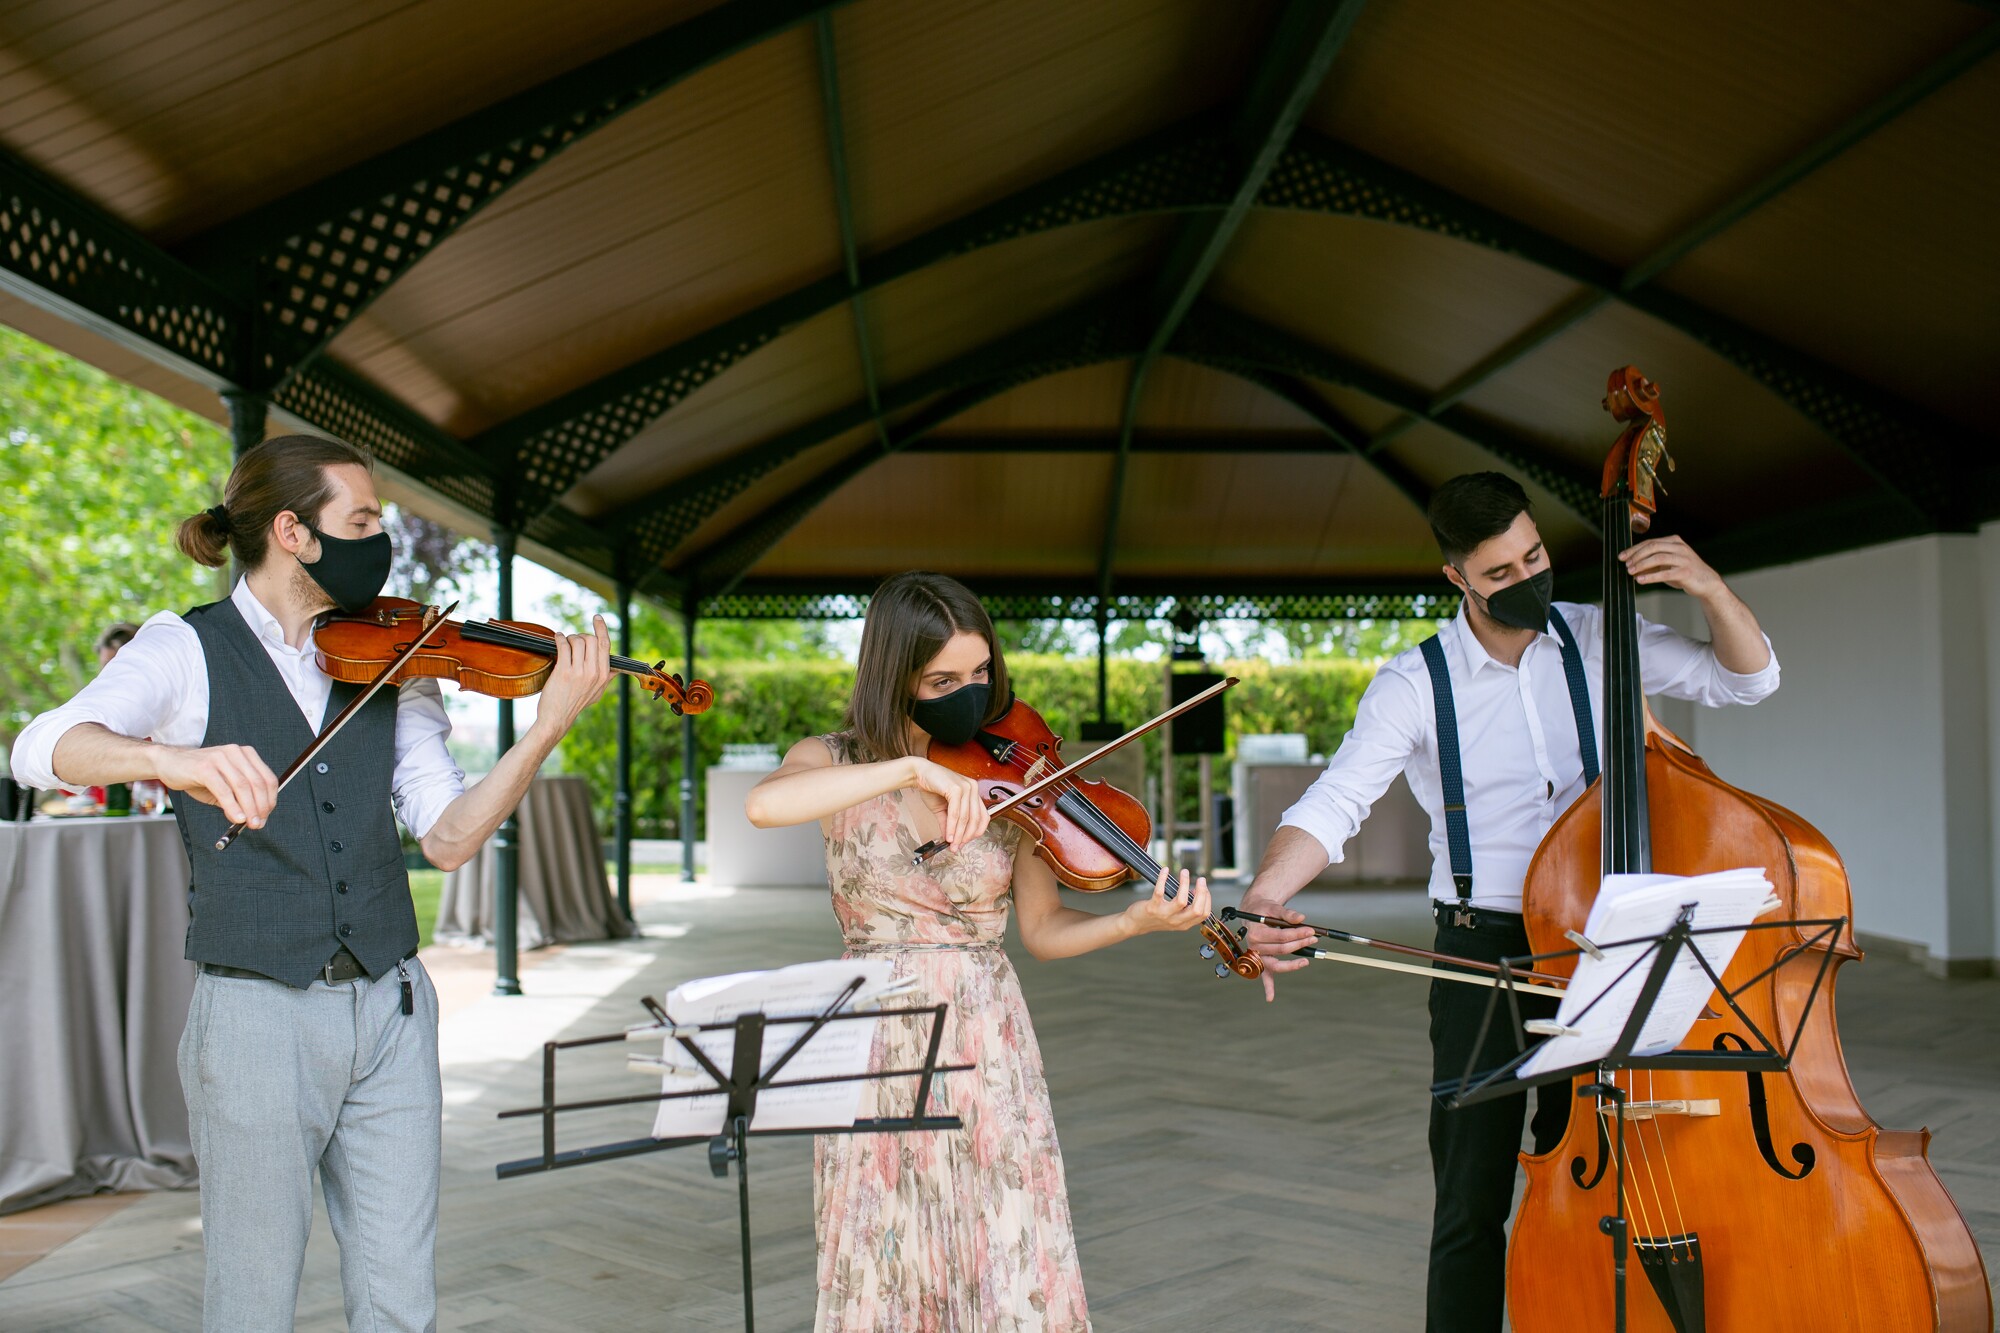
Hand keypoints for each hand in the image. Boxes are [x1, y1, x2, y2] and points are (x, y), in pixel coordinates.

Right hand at [154, 742, 278, 828]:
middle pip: (258, 783)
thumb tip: (251, 819)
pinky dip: (232, 806)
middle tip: (259, 824)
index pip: (267, 778)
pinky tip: (236, 818)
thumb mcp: (222, 788)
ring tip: (249, 824)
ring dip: (249, 808)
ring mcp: (220, 758)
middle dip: (261, 807)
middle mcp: (235, 752)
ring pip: (243, 786)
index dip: (270, 799)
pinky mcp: (205, 767)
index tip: (266, 816)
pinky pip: (224, 790)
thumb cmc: (198, 776)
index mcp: (245, 754)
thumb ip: (237, 800)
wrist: (168, 763)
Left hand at [534, 616, 613, 734]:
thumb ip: (607, 679)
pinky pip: (563, 646)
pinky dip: (560, 638)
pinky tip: (557, 638)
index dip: (601, 628)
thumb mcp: (597, 693)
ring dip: (570, 638)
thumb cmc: (575, 704)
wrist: (557, 717)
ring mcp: (578, 672)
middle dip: (581, 636)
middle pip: (591, 640)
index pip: (605, 645)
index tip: (597, 618)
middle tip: (574, 640)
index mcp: (603, 675)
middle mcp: (593, 673)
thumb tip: (617, 670)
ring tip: (565, 641)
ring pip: (578, 641)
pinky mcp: (563, 672)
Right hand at [908, 757, 990, 848]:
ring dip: (958, 834)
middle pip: (976, 819)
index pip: (983, 816)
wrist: (919, 773)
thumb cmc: (932, 787)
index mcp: (974, 792)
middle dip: (966, 836)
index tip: (964, 843)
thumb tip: (951, 840)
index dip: (975, 832)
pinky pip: (955, 813)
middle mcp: (973, 789)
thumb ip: (948, 823)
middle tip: (957, 847)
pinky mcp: (956, 788)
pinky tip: (947, 835)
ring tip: (951, 844)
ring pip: (965, 817)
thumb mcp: (942, 809)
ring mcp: (966, 787)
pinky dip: (951, 827)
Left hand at [1122, 866, 1211, 936]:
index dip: (1207, 899)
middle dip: (1202, 892)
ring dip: (1185, 883)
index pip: (1203, 914)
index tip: (1204, 888)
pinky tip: (1165, 870)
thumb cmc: (1156, 918)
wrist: (1136, 924)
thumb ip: (1186, 909)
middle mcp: (1176, 921)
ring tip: (1185, 872)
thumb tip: (1197, 892)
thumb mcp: (1175, 918)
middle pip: (1197, 909)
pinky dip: (1163, 878)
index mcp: (1184, 924)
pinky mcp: (1152, 907)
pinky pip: (1160, 891)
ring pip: (1181, 900)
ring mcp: (1164, 915)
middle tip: (1201, 879)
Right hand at [1239, 896, 1317, 1002]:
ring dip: (1292, 965)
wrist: (1252, 913)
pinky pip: (1264, 977)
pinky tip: (1270, 998)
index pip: (1281, 936)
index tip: (1311, 931)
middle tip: (1313, 938)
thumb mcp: (1273, 907)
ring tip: (1306, 962)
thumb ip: (1287, 913)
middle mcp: (1254, 947)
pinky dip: (1267, 988)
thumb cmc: (1263, 910)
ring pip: (1276, 965)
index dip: (1298, 934)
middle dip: (1300, 944)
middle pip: (1282, 950)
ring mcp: (1257, 957)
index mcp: (1256, 933)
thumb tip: (1301, 919)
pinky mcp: (1261, 963)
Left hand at [1619, 535, 1720, 597]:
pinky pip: (1665, 573)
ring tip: (1630, 572)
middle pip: (1652, 547)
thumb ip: (1651, 564)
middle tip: (1626, 565)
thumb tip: (1631, 568)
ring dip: (1641, 565)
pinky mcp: (1686, 572)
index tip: (1622, 556)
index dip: (1634, 549)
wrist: (1707, 582)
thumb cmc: (1684, 572)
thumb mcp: (1667, 565)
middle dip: (1636, 555)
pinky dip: (1651, 576)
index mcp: (1674, 541)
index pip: (1650, 542)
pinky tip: (1640, 580)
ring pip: (1658, 558)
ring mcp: (1684, 559)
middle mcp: (1679, 547)